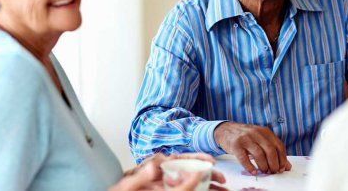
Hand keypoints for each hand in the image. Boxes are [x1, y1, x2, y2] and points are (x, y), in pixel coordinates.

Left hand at [109, 153, 225, 190]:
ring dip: (210, 186)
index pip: (184, 159)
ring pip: (195, 183)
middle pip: (194, 172)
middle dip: (210, 176)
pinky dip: (202, 190)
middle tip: (223, 181)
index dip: (199, 159)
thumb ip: (142, 176)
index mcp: (161, 167)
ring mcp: (171, 185)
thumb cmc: (124, 190)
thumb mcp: (130, 183)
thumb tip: (154, 167)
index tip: (211, 162)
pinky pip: (188, 189)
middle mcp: (169, 174)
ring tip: (224, 190)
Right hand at [214, 122, 290, 174]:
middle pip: (270, 150)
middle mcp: (256, 133)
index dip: (282, 158)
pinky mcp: (235, 145)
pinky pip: (244, 158)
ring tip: (264, 171)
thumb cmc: (246, 137)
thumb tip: (287, 166)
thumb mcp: (261, 140)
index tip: (282, 168)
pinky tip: (254, 171)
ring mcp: (245, 138)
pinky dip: (250, 167)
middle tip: (273, 171)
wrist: (226, 130)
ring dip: (263, 166)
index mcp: (265, 131)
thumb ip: (274, 151)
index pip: (279, 145)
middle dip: (274, 164)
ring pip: (258, 154)